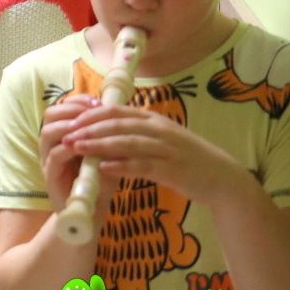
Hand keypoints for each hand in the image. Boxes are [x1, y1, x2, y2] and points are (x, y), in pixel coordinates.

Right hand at [39, 94, 108, 210]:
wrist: (92, 212)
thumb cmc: (99, 181)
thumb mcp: (107, 153)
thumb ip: (108, 136)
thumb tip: (121, 114)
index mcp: (64, 135)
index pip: (63, 108)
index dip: (78, 101)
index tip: (98, 101)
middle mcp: (52, 144)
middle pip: (50, 115)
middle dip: (72, 109)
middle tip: (92, 112)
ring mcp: (48, 159)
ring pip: (47, 132)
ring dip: (68, 127)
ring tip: (87, 128)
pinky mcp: (50, 176)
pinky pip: (55, 156)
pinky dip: (69, 149)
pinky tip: (85, 148)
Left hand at [63, 103, 246, 206]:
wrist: (223, 178)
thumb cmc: (186, 159)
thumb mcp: (161, 138)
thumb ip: (136, 131)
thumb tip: (104, 127)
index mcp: (153, 119)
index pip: (116, 110)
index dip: (91, 114)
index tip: (71, 121)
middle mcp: (159, 130)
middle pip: (117, 124)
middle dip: (89, 129)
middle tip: (66, 135)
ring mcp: (167, 149)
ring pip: (126, 142)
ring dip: (98, 145)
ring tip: (76, 148)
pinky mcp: (172, 169)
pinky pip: (142, 165)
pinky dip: (121, 165)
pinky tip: (103, 168)